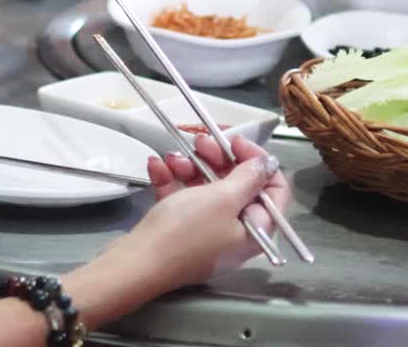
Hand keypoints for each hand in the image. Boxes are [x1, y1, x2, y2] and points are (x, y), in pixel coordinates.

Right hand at [115, 136, 287, 291]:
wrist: (134, 263)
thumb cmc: (184, 232)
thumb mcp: (223, 198)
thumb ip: (249, 177)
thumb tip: (269, 164)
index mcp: (255, 230)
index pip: (273, 190)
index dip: (258, 162)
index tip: (236, 143)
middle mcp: (234, 232)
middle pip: (237, 185)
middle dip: (217, 159)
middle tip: (200, 144)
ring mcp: (205, 232)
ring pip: (206, 188)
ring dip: (190, 166)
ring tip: (173, 159)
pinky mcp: (179, 230)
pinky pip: (182, 197)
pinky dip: (171, 179)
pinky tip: (156, 166)